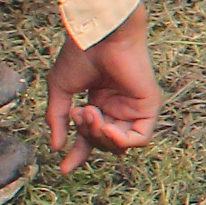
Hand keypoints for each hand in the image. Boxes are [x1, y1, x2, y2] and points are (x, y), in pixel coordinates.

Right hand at [47, 8, 160, 169]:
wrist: (98, 34)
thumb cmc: (80, 55)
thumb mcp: (61, 91)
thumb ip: (58, 121)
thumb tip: (56, 147)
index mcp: (99, 103)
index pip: (91, 138)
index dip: (78, 155)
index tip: (63, 169)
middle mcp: (118, 108)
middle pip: (103, 143)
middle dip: (87, 135)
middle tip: (77, 113)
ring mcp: (134, 108)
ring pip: (120, 145)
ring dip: (100, 136)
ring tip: (90, 113)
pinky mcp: (149, 106)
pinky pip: (140, 139)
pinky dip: (121, 140)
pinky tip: (107, 126)